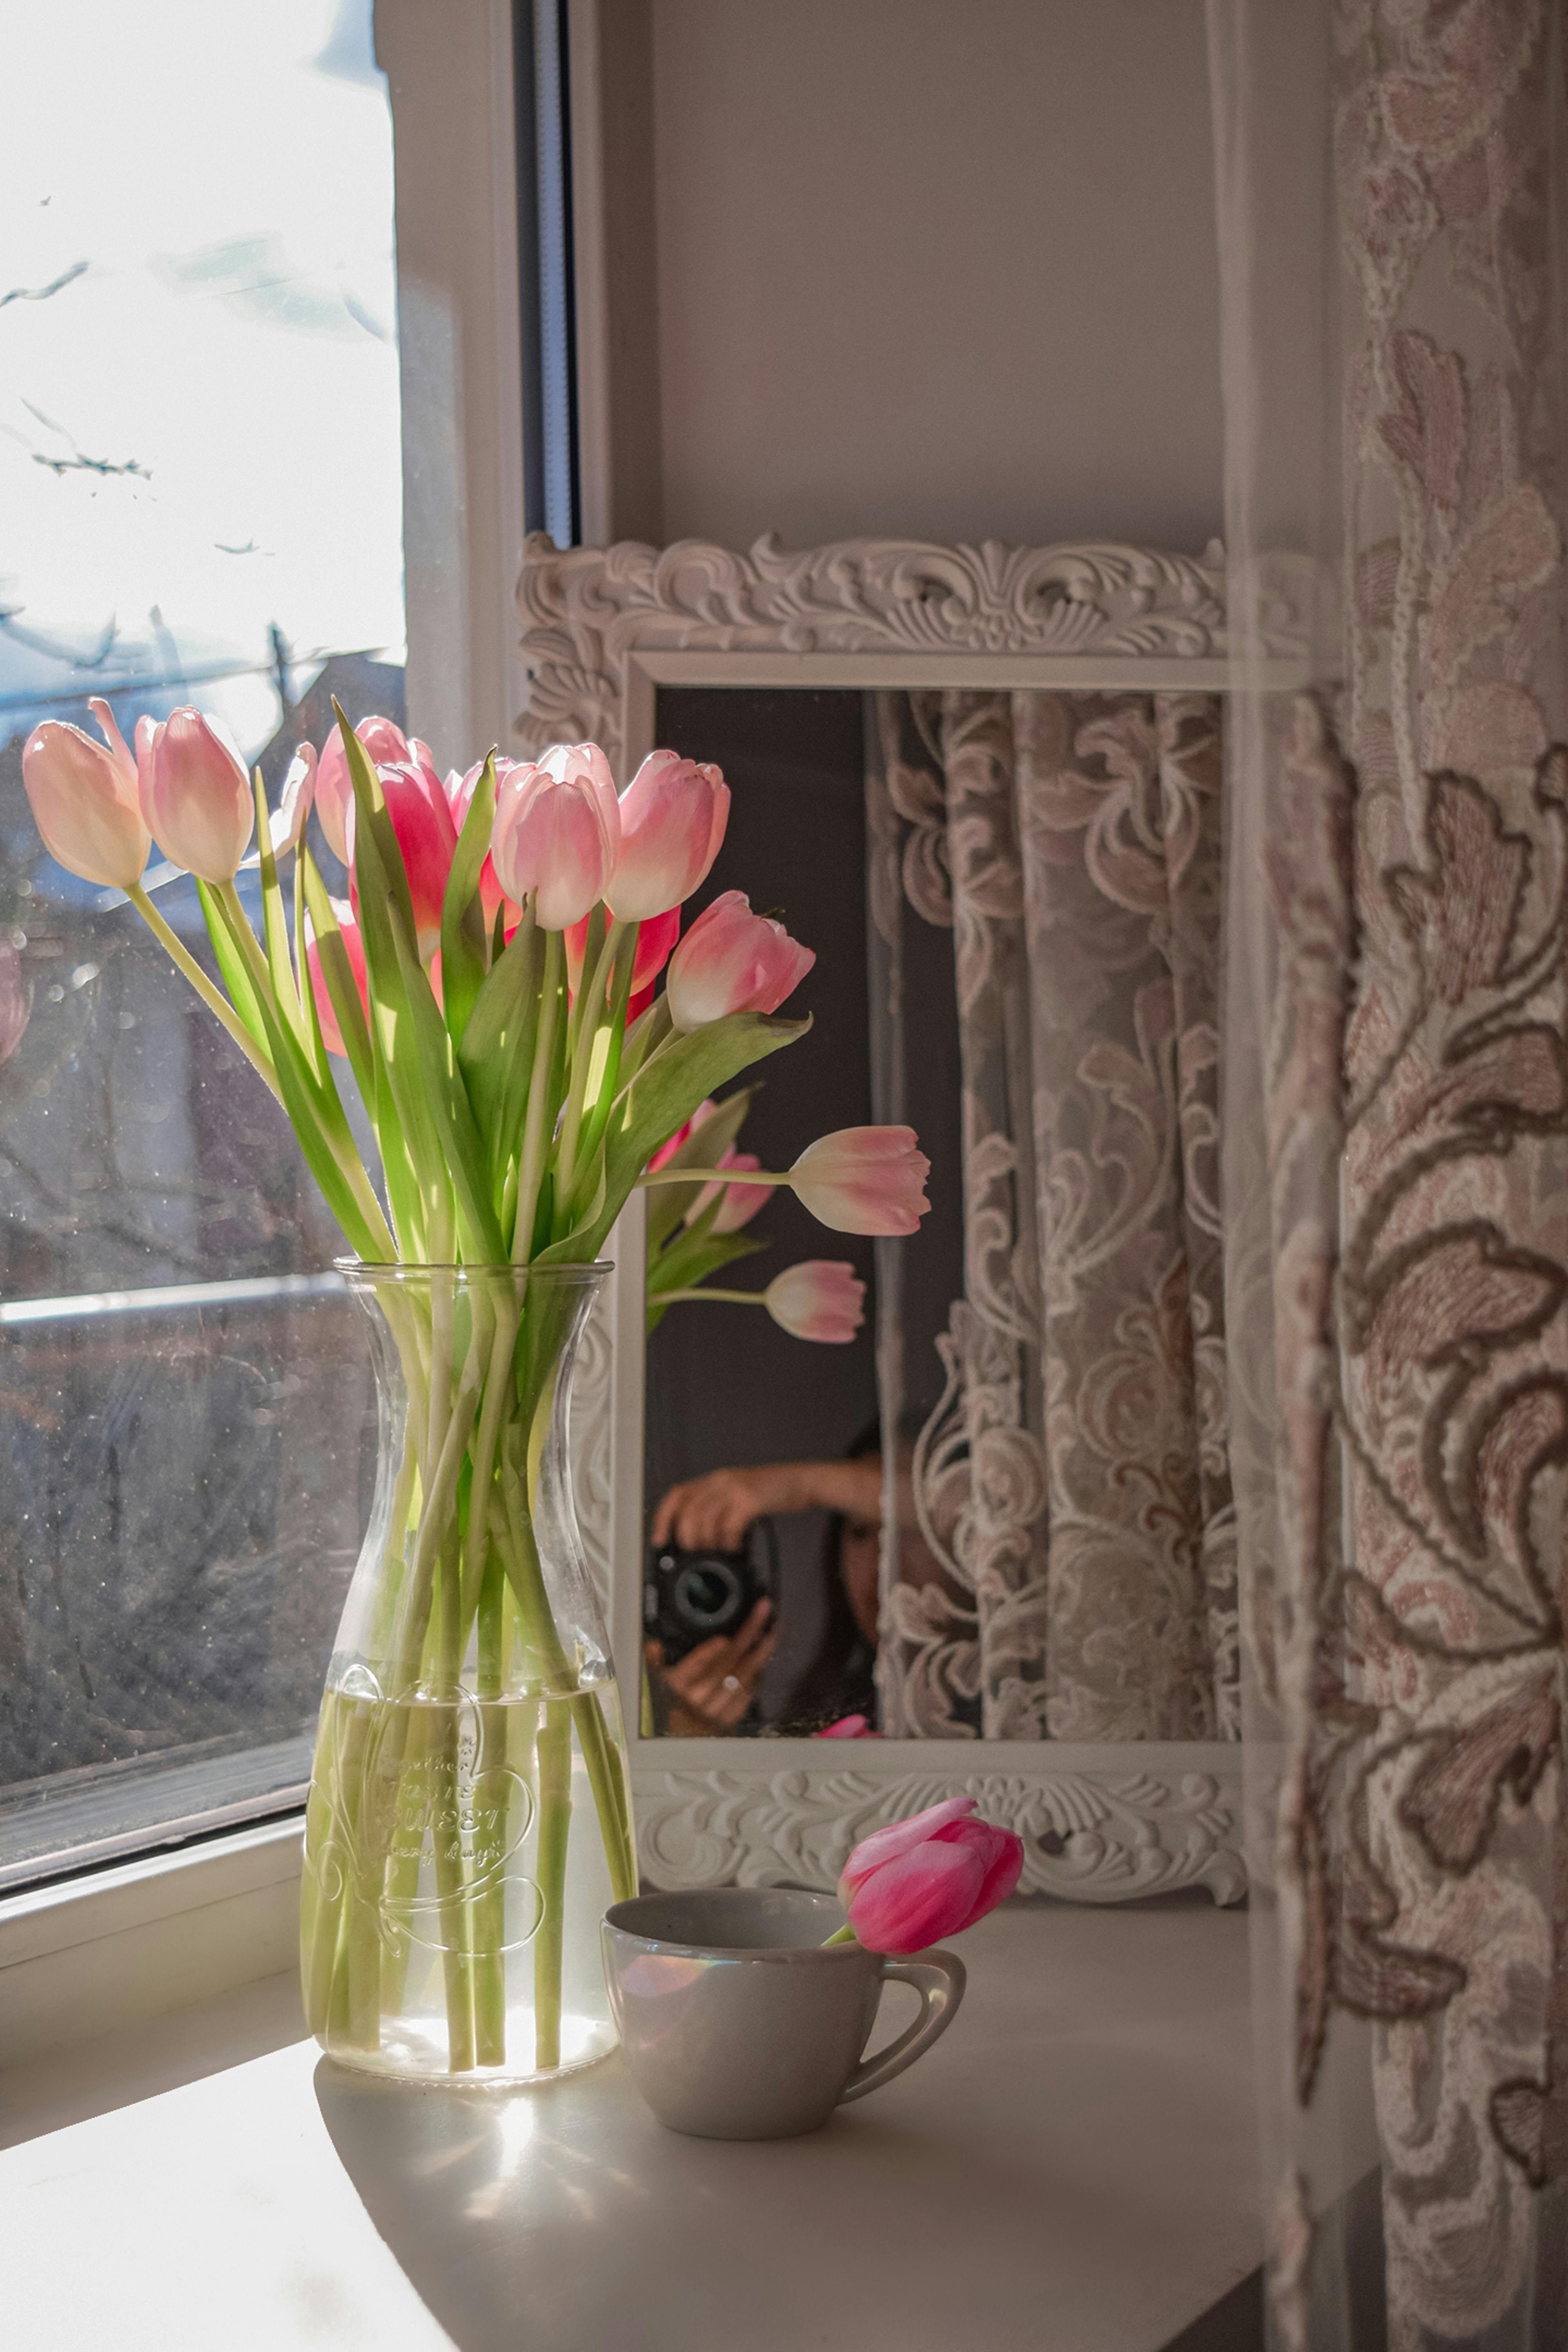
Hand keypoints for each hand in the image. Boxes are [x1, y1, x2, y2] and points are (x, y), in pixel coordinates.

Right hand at [646, 1599, 777, 1732]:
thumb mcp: (658, 1680)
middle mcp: (698, 1700)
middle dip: (748, 1637)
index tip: (723, 1639)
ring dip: (760, 1652)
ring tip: (772, 1630)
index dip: (708, 1654)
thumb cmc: (673, 1701)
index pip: (694, 1668)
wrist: (683, 1735)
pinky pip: (748, 1692)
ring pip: (743, 1678)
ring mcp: (717, 1710)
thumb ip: (654, 1662)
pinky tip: (765, 1655)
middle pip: (726, 1666)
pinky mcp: (732, 1717)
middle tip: (762, 1614)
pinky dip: (758, 1672)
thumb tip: (652, 1646)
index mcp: (677, 1687)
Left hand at [652, 1465, 802, 1551]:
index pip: (676, 1496)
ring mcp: (734, 1489)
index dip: (662, 1519)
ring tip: (719, 1553)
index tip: (660, 1541)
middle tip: (698, 1554)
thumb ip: (718, 1509)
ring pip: (705, 1521)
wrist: (800, 1480)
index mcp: (712, 1480)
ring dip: (708, 1545)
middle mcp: (719, 1481)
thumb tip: (701, 1540)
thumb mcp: (736, 1495)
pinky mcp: (750, 1500)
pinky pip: (730, 1527)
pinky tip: (735, 1548)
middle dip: (688, 1540)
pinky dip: (729, 1543)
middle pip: (687, 1513)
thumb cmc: (769, 1491)